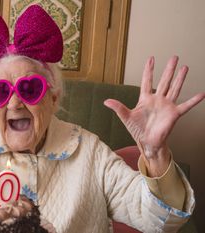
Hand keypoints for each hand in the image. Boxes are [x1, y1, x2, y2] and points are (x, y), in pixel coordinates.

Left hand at [104, 56, 204, 174]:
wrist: (147, 142)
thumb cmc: (137, 130)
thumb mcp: (126, 117)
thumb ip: (118, 108)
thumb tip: (106, 101)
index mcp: (145, 99)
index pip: (147, 81)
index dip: (149, 70)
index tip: (151, 58)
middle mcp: (157, 100)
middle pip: (164, 81)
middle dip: (169, 69)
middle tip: (174, 57)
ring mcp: (167, 106)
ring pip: (175, 89)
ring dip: (180, 78)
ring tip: (185, 67)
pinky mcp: (174, 114)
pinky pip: (186, 106)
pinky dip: (194, 101)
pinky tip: (202, 94)